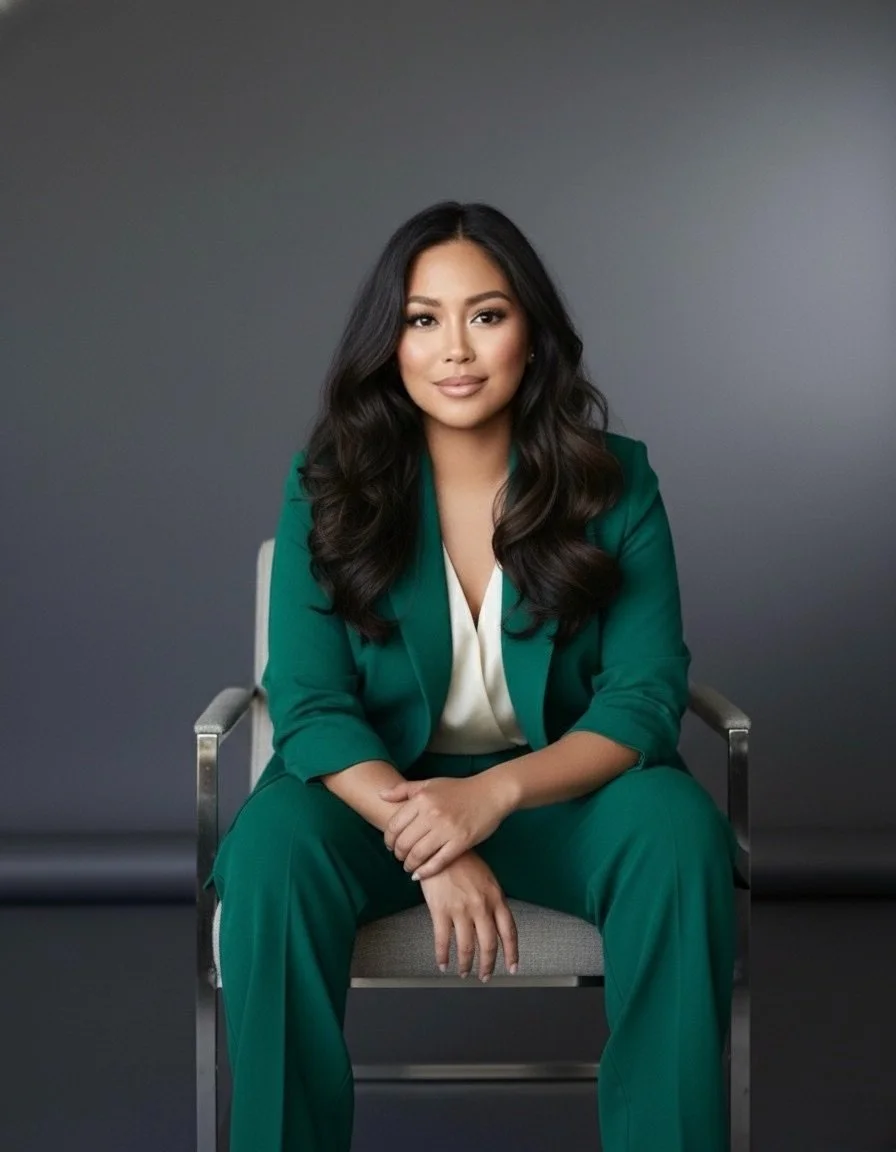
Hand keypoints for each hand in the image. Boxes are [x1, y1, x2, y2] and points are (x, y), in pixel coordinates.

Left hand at [379, 772, 513, 879]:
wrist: (491, 793)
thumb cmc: (458, 789)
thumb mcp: (430, 783)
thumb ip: (404, 790)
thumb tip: (380, 795)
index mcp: (422, 799)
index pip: (394, 825)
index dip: (389, 839)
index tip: (390, 845)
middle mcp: (432, 814)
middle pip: (404, 842)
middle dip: (398, 854)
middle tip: (399, 857)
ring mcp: (446, 829)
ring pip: (418, 854)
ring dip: (409, 864)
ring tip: (409, 866)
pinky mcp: (461, 842)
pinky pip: (438, 862)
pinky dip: (426, 871)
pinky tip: (420, 874)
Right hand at [418, 849, 518, 980]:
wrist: (440, 849)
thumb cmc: (463, 861)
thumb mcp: (487, 878)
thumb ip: (493, 901)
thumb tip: (495, 923)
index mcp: (496, 897)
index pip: (509, 931)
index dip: (511, 952)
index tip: (512, 967)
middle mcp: (481, 906)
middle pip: (489, 944)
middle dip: (487, 965)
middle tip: (485, 976)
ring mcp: (461, 909)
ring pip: (467, 947)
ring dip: (466, 965)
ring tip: (463, 972)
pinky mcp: (441, 910)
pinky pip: (443, 941)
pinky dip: (443, 956)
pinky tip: (443, 963)